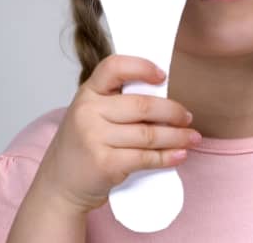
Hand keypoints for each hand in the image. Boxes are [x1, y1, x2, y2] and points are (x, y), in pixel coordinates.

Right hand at [30, 54, 199, 214]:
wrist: (59, 185)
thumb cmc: (83, 145)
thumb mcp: (92, 114)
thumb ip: (119, 102)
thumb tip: (166, 99)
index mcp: (87, 92)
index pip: (114, 67)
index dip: (142, 67)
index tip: (162, 76)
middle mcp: (88, 112)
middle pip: (143, 105)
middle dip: (173, 112)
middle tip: (187, 117)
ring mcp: (94, 138)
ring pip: (149, 134)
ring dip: (177, 136)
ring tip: (192, 137)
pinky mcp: (105, 163)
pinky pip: (145, 157)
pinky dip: (167, 157)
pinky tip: (179, 155)